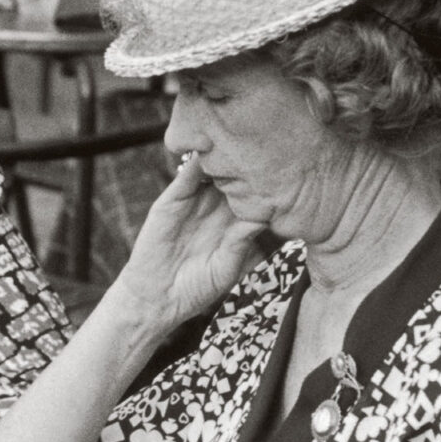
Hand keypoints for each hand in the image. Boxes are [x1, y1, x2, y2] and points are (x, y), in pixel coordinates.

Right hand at [110, 154, 263, 332]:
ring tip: (239, 145)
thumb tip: (262, 219)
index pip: (254, 196)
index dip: (266, 184)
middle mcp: (216, 208)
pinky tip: (207, 153)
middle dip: (247, 163)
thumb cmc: (196, 288)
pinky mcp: (172, 200)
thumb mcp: (225, 268)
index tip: (282, 171)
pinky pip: (185, 176)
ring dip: (222, 157)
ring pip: (211, 171)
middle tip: (263, 149)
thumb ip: (240, 243)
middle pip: (235, 177)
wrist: (158, 296)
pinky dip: (194, 163)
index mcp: (234, 223)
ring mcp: (194, 201)